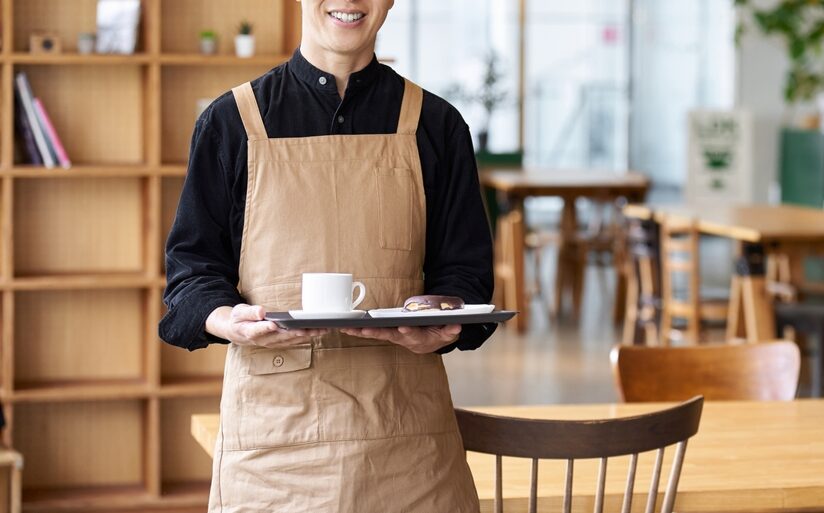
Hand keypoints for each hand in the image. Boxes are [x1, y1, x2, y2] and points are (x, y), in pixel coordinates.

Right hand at [206, 304, 327, 348]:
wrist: (238, 332)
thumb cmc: (239, 319)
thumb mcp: (239, 312)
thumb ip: (250, 312)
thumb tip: (261, 312)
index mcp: (251, 332)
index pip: (259, 330)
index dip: (266, 328)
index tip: (274, 324)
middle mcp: (264, 340)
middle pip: (282, 337)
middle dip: (298, 332)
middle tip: (311, 328)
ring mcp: (273, 343)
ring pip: (292, 340)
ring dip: (307, 335)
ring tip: (322, 329)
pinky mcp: (280, 343)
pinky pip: (295, 341)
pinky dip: (307, 336)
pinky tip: (318, 331)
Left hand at [340, 325, 460, 353]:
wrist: (431, 340)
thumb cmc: (438, 333)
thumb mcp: (447, 333)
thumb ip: (451, 330)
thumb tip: (457, 326)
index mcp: (418, 338)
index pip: (413, 335)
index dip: (408, 332)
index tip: (403, 328)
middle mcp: (403, 338)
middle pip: (387, 335)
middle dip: (375, 333)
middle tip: (363, 329)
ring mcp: (393, 335)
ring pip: (375, 334)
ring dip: (360, 332)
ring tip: (346, 328)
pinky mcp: (386, 332)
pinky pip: (370, 331)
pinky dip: (358, 330)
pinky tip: (345, 327)